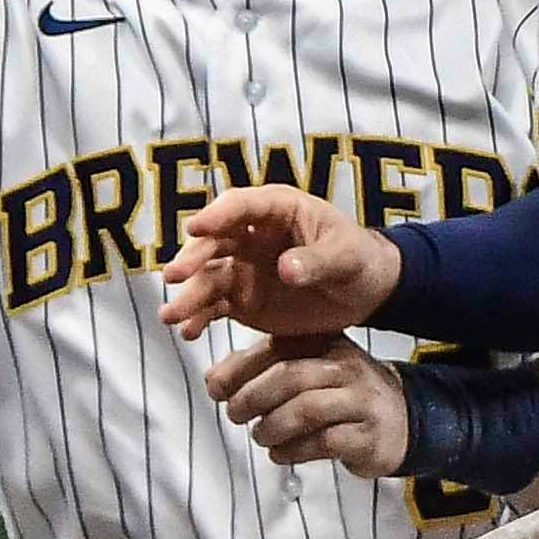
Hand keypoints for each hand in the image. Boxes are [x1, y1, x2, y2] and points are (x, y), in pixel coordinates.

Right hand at [160, 183, 401, 343]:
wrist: (366, 292)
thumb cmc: (359, 259)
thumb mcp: (346, 256)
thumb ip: (316, 262)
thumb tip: (285, 268)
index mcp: (278, 210)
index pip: (240, 206)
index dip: (216, 215)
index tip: (196, 228)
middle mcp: (251, 235)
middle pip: (213, 242)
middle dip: (192, 259)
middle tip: (175, 277)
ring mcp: (243, 267)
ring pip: (207, 278)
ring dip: (188, 296)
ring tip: (172, 317)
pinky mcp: (241, 298)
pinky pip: (214, 306)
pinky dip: (199, 319)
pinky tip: (189, 331)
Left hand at [204, 335, 409, 473]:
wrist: (402, 420)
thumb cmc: (344, 395)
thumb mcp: (306, 370)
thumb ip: (260, 370)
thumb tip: (215, 380)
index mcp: (325, 344)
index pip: (275, 348)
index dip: (238, 369)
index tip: (216, 388)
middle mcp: (345, 367)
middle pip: (289, 376)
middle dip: (251, 397)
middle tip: (235, 414)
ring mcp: (360, 401)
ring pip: (306, 409)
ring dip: (271, 426)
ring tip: (260, 435)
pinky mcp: (368, 436)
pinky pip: (324, 442)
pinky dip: (293, 450)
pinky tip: (280, 453)